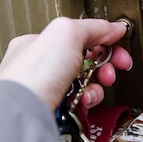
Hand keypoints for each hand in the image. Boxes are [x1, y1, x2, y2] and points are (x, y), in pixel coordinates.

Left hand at [0, 17, 132, 112]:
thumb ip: (92, 27)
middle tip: (113, 67)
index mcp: (38, 44)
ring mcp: (49, 92)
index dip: (100, 40)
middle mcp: (41, 68)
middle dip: (104, 65)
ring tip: (96, 86)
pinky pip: (82, 105)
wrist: (24, 115)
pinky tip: (84, 101)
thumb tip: (113, 27)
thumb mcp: (66, 33)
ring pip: (85, 85)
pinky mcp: (57, 113)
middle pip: (85, 62)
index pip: (76, 37)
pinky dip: (88, 102)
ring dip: (97, 85)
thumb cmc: (32, 73)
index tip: (117, 44)